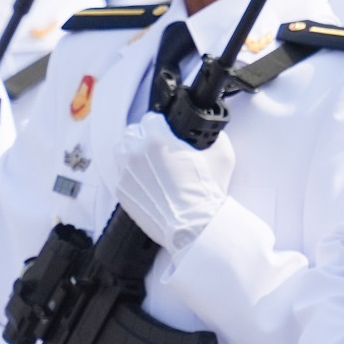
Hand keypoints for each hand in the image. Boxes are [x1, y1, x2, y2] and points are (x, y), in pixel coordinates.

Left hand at [113, 111, 234, 253]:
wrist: (193, 225)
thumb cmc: (206, 192)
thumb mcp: (222, 155)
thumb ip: (214, 137)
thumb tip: (212, 134)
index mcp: (157, 139)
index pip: (151, 118)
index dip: (162, 125)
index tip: (168, 133)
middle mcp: (136, 152)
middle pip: (133, 132)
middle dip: (145, 137)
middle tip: (159, 148)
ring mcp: (126, 172)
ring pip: (122, 150)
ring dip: (133, 152)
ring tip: (149, 162)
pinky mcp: (121, 190)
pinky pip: (121, 173)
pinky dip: (132, 174)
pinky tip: (148, 181)